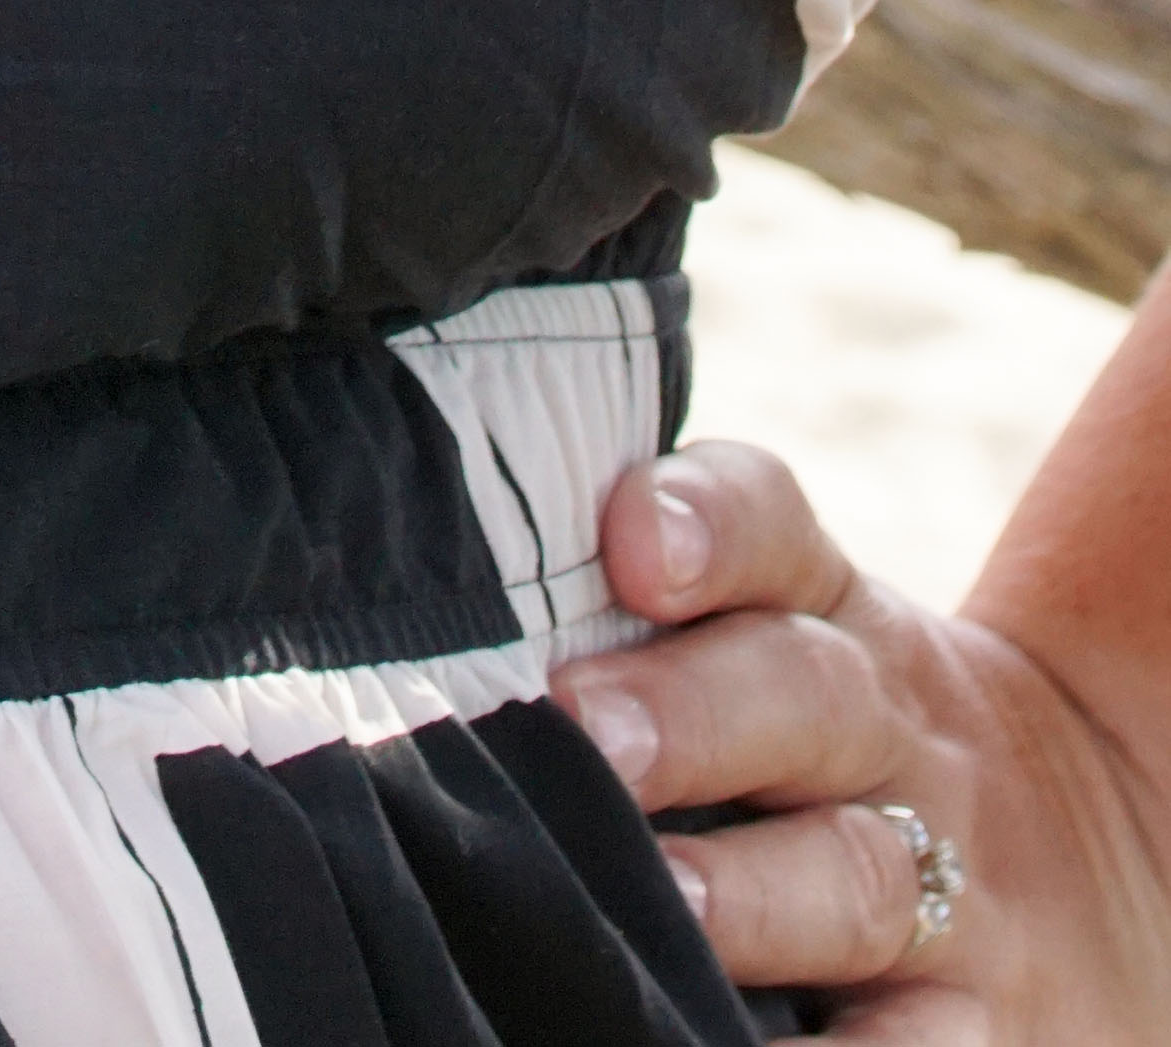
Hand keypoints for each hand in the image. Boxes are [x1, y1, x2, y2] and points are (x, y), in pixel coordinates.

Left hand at [549, 439, 1170, 1038]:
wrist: (1077, 850)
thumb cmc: (827, 736)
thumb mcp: (780, 640)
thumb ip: (639, 618)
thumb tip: (443, 631)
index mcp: (826, 611)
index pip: (769, 528)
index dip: (704, 523)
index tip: (628, 543)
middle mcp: (890, 731)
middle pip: (803, 694)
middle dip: (691, 712)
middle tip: (585, 728)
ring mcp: (945, 881)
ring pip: (851, 876)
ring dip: (747, 893)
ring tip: (654, 900)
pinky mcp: (975, 1023)